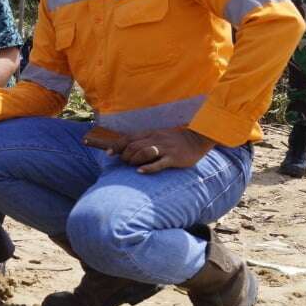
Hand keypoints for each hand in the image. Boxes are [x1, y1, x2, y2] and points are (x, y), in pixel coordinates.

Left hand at [96, 128, 217, 173]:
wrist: (197, 140)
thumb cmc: (173, 140)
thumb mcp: (157, 136)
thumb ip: (143, 141)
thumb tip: (125, 149)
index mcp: (150, 133)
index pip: (128, 138)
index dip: (116, 146)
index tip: (108, 154)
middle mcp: (156, 139)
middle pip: (133, 146)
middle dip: (124, 156)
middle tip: (124, 163)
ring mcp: (165, 148)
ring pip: (143, 153)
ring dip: (133, 160)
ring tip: (132, 166)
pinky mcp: (174, 158)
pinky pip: (159, 163)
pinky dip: (148, 168)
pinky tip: (140, 172)